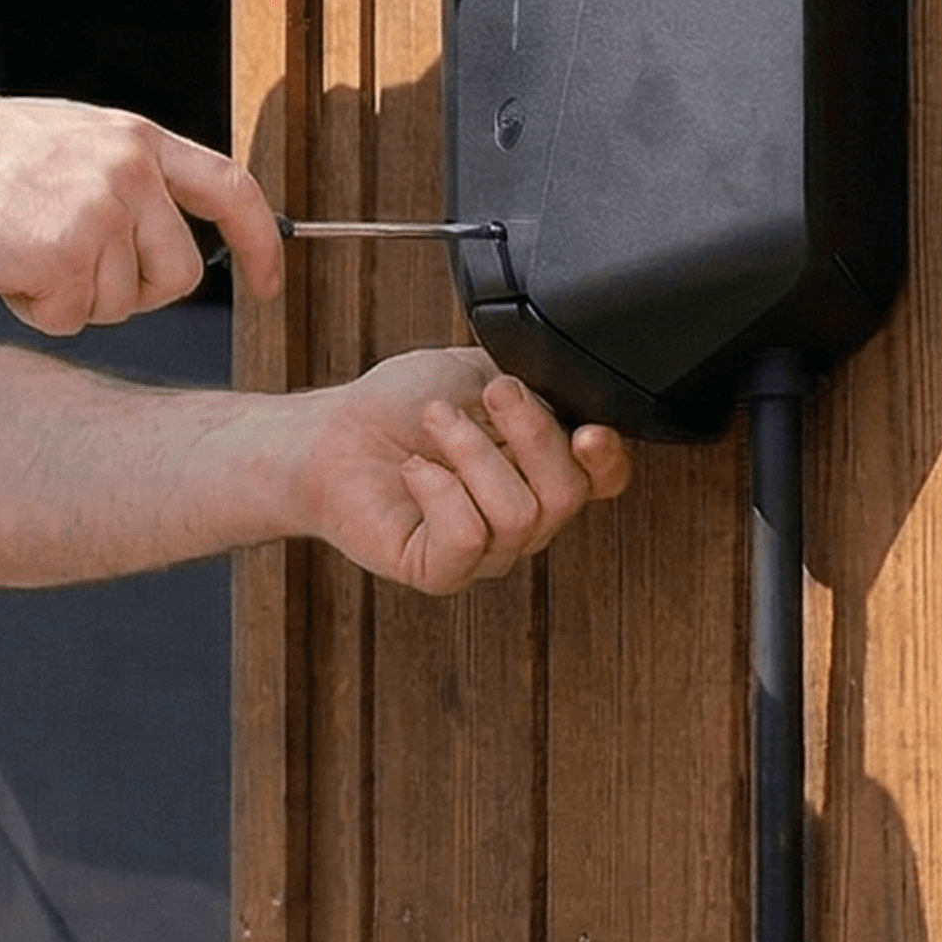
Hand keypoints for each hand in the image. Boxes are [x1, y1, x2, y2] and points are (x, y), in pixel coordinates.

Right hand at [0, 89, 286, 333]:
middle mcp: (130, 169)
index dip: (260, 243)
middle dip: (136, 294)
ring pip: (121, 304)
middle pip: (179, 274)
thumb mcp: (71, 143)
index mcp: (136, 138)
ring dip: (75, 299)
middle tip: (76, 274)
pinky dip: (38, 311)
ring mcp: (100, 209)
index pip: (232, 189)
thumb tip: (171, 238)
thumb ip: (126, 177)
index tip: (270, 283)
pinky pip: (72, 319)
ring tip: (25, 253)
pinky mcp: (66, 252)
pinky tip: (5, 269)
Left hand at [298, 350, 630, 593]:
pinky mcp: (441, 571)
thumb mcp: (478, 371)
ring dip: (470, 450)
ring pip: (519, 514)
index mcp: (542, 468)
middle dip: (528, 432)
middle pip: (567, 494)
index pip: (604, 481)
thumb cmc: (400, 405)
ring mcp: (486, 551)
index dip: (608, 460)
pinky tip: (415, 468)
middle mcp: (523, 516)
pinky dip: (438, 489)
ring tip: (433, 422)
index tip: (587, 429)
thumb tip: (564, 382)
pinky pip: (466, 537)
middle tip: (484, 396)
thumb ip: (532, 378)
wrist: (333, 432)